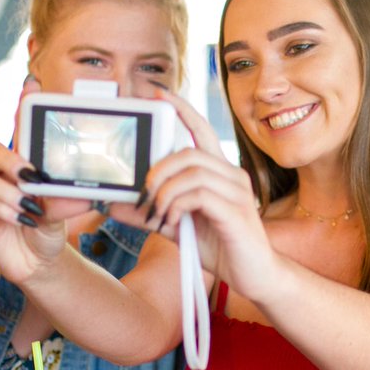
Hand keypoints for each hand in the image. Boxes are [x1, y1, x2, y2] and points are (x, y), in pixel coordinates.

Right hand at [0, 141, 93, 285]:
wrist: (40, 262)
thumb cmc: (48, 230)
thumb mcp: (61, 214)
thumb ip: (64, 201)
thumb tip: (79, 193)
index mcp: (21, 168)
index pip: (15, 140)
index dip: (19, 133)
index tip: (37, 145)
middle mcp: (1, 177)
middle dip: (7, 159)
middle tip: (28, 175)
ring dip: (6, 191)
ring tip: (28, 206)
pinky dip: (5, 211)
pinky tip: (24, 220)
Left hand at [103, 90, 278, 299]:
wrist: (256, 276)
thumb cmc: (221, 247)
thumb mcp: (176, 227)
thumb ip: (150, 212)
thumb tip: (114, 204)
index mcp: (219, 172)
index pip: (201, 129)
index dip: (182, 109)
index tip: (158, 94)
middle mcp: (232, 175)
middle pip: (189, 152)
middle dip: (159, 169)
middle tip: (145, 193)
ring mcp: (237, 192)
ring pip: (193, 171)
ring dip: (166, 191)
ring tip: (158, 213)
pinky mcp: (236, 211)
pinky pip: (200, 195)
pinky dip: (177, 206)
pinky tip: (171, 222)